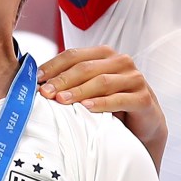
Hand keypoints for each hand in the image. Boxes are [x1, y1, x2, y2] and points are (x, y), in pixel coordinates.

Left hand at [38, 46, 165, 170]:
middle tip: (45, 92)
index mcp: (105, 55)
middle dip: (62, 80)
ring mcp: (134, 79)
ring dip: (78, 91)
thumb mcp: (91, 89)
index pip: (74, 55)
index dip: (54, 65)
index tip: (36, 79)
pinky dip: (101, 103)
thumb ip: (72, 82)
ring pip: (101, 81)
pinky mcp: (143, 98)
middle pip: (85, 67)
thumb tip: (38, 84)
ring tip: (61, 100)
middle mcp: (121, 62)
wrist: (144, 125)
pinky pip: (119, 99)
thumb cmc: (112, 104)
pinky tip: (86, 108)